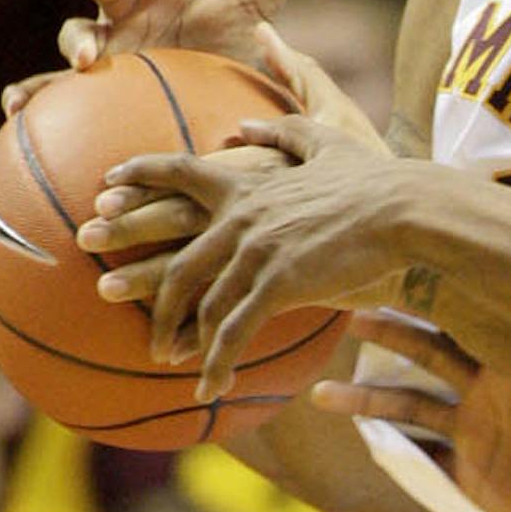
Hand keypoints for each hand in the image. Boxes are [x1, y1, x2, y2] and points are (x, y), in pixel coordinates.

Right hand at [10, 0, 342, 113]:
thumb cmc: (229, 36)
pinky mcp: (88, 82)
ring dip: (74, 38)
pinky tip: (17, 106)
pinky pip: (50, 84)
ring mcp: (105, 44)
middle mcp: (130, 7)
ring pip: (76, 30)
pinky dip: (31, 91)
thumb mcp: (261, 0)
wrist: (209, 90)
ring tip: (85, 56)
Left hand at [94, 115, 416, 399]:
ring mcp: (257, 252)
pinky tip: (211, 386)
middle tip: (105, 291)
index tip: (103, 190)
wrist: (407, 211)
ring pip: (203, 302)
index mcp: (250, 182)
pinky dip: (217, 362)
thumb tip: (245, 125)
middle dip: (138, 276)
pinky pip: (235, 331)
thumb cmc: (377, 179)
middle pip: (177, 255)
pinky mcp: (278, 284)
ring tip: (165, 358)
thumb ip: (285, 133)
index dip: (140, 178)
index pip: (181, 173)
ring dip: (181, 335)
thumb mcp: (329, 142)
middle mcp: (242, 217)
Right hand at [312, 312, 510, 511]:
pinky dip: (388, 451)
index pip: (465, 316)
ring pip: (407, 407)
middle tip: (346, 313)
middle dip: (388, 335)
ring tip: (319, 395)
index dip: (432, 296)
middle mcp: (486, 390)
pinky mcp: (467, 475)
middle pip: (425, 352)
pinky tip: (356, 441)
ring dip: (366, 400)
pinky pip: (417, 458)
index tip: (396, 270)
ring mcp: (473, 431)